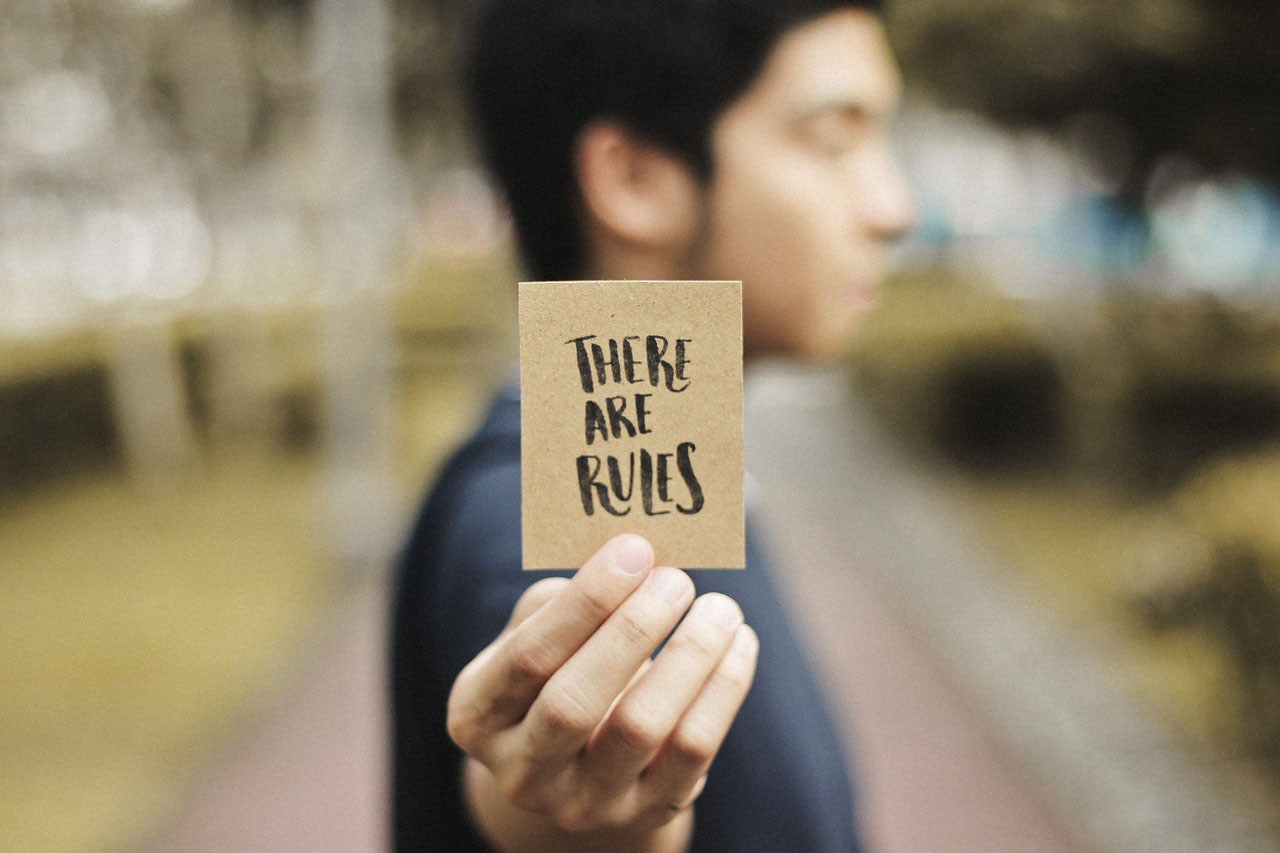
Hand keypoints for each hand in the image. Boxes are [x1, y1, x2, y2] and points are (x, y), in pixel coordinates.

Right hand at [447, 534, 757, 850]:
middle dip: (632, 630)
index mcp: (477, 715)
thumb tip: (629, 559)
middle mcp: (521, 771)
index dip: (585, 602)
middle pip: (574, 703)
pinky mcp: (645, 814)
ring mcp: (582, 803)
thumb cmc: (558, 670)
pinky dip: (723, 688)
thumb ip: (563, 600)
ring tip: (720, 607)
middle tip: (676, 579)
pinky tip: (739, 642)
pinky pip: (693, 751)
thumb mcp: (535, 635)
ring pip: (641, 728)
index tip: (634, 550)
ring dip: (689, 656)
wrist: (579, 767)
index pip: (528, 658)